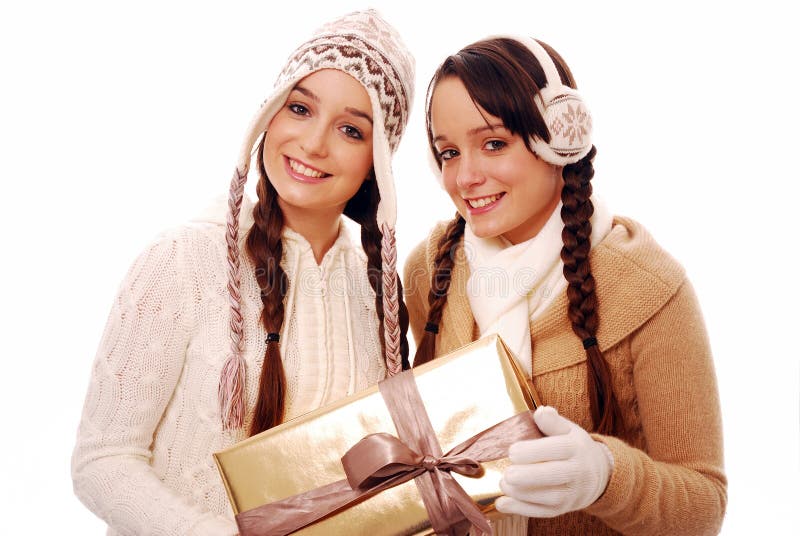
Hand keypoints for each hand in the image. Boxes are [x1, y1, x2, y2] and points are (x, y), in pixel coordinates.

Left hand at [495, 406, 612, 517]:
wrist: (598, 474)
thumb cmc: (574, 447)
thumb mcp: (568, 429)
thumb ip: (552, 422)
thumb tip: (541, 412)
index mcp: (576, 448)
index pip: (556, 449)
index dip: (533, 451)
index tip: (512, 451)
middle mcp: (577, 472)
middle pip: (554, 476)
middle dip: (528, 476)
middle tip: (508, 473)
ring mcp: (572, 493)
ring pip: (548, 497)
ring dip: (522, 494)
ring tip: (503, 483)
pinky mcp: (563, 508)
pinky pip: (543, 512)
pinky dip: (521, 509)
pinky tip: (502, 503)